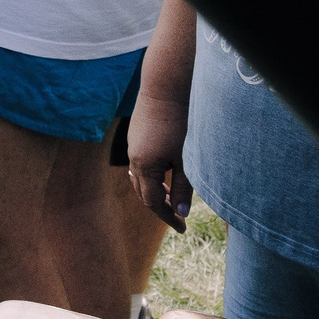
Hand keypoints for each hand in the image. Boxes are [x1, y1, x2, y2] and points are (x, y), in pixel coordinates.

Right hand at [127, 93, 194, 231]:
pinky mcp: (135, 137)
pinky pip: (139, 165)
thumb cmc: (179, 124)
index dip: (168, 217)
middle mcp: (134, 159)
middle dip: (160, 208)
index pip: (154, 202)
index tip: (182, 228)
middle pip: (143, 193)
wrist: (164, 90)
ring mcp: (132, 147)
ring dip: (155, 192)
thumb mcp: (186, 159)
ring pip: (139, 179)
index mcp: (145, 167)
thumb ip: (184, 187)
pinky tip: (163, 175)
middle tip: (178, 218)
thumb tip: (181, 212)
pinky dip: (151, 177)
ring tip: (172, 199)